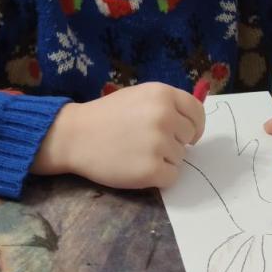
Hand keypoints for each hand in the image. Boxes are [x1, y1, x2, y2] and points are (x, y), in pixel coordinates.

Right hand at [33, 83, 205, 188]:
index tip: (189, 135)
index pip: (198, 113)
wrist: (74, 136)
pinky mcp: (152, 170)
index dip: (195, 126)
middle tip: (148, 143)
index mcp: (163, 94)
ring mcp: (159, 144)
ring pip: (180, 159)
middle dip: (174, 143)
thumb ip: (166, 105)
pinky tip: (137, 167)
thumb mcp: (138, 96)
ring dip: (164, 160)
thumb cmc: (105, 116)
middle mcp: (165, 116)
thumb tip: (192, 126)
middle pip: (189, 138)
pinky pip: (171, 177)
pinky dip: (158, 177)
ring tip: (136, 153)